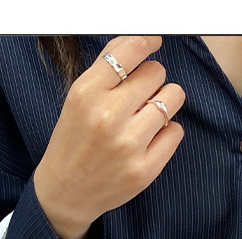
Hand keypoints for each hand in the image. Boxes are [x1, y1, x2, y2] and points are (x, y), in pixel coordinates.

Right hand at [33, 35, 185, 238]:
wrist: (65, 193)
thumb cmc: (73, 143)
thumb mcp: (77, 99)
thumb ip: (106, 69)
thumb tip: (141, 41)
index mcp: (87, 95)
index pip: (131, 49)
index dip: (146, 43)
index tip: (151, 45)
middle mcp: (108, 117)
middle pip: (156, 72)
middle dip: (150, 81)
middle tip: (137, 97)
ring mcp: (129, 145)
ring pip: (172, 97)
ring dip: (163, 103)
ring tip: (145, 116)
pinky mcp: (145, 169)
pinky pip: (176, 130)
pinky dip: (166, 132)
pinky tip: (148, 139)